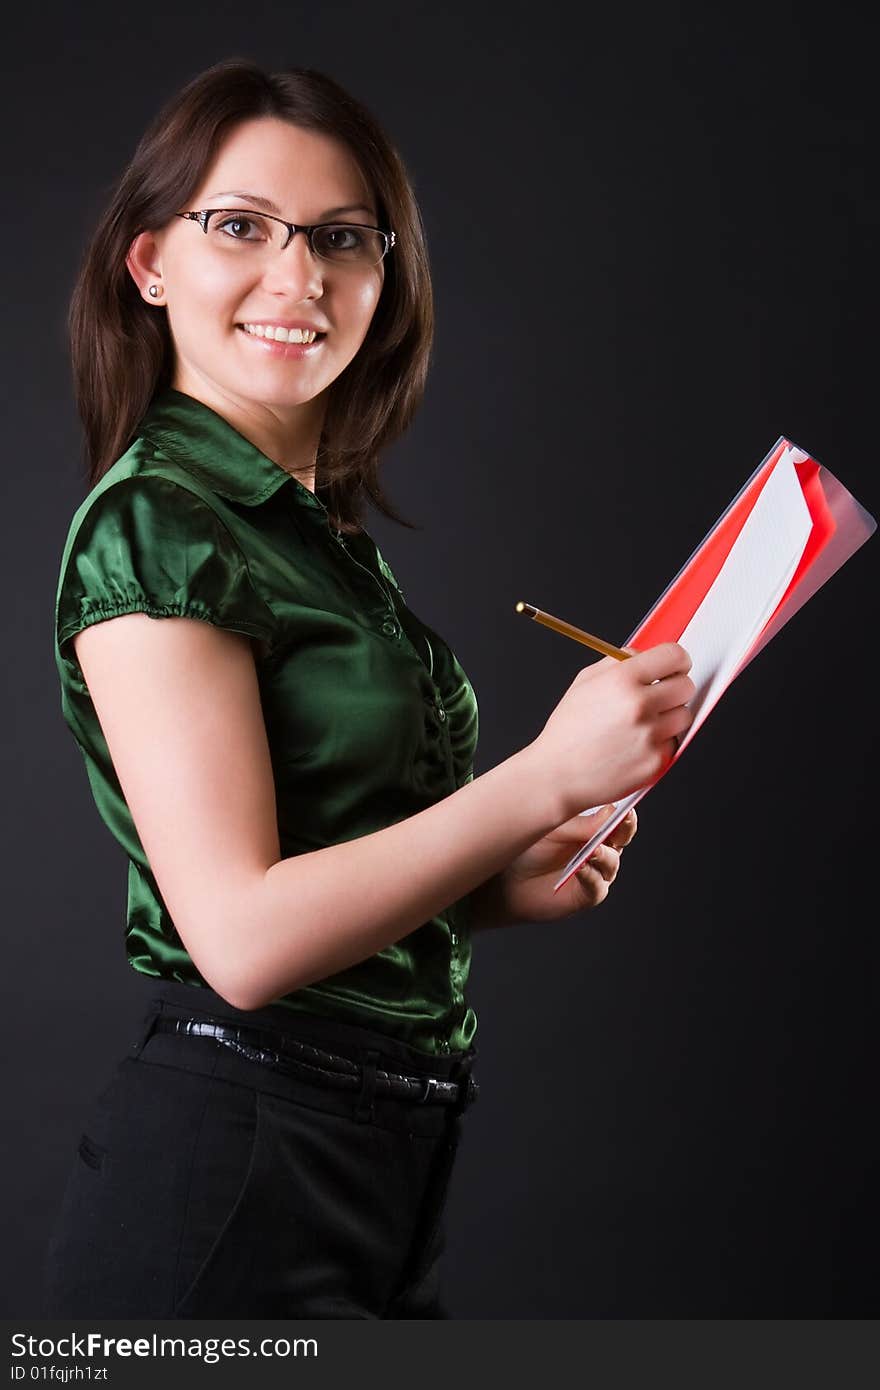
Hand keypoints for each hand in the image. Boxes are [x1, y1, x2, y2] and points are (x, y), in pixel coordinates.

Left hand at [478, 804, 637, 926]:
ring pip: (611, 862)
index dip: (624, 810)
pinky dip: (590, 875)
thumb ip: (581, 824)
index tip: (626, 802)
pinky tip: (580, 868)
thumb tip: (611, 811)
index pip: (618, 816)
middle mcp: (602, 848)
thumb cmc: (530, 847)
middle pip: (622, 837)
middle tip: (622, 819)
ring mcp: (597, 872)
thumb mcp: (552, 828)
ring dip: (603, 855)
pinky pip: (596, 885)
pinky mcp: (587, 895)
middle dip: (624, 828)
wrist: (509, 880)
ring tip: (593, 849)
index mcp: (595, 826)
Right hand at [531, 642, 694, 818]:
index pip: (674, 655)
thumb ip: (616, 663)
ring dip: (669, 717)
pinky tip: (635, 745)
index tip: (675, 667)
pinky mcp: (656, 761)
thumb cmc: (567, 733)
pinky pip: (673, 743)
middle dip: (674, 688)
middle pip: (686, 686)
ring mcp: (650, 735)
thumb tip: (642, 655)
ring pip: (683, 715)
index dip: (677, 660)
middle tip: (659, 696)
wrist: (557, 775)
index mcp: (621, 680)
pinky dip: (660, 743)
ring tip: (641, 724)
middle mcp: (639, 706)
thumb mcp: (583, 683)